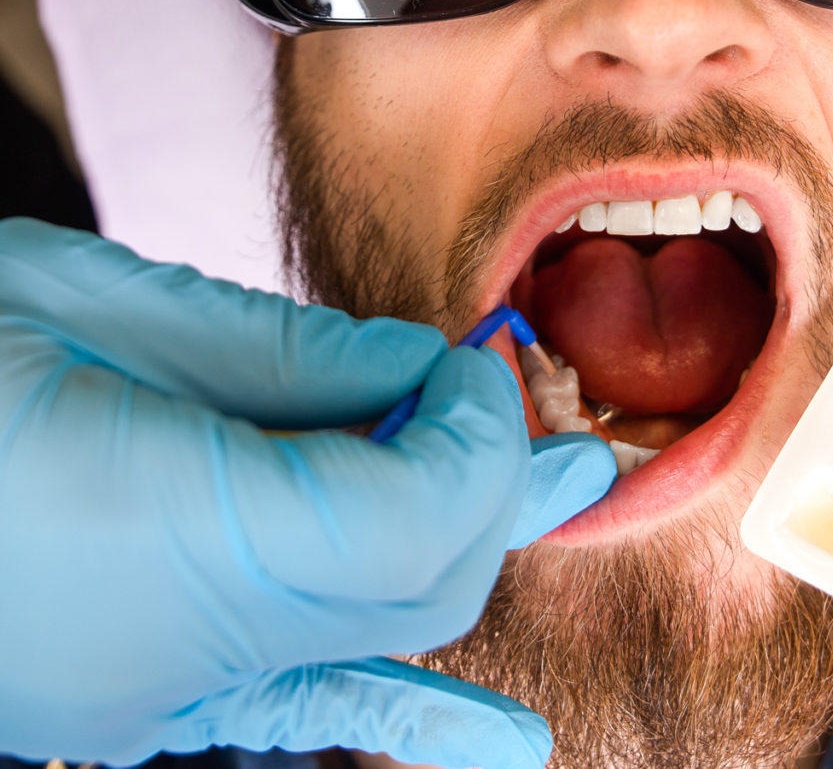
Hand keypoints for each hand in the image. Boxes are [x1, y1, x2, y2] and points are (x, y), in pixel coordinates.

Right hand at [0, 218, 614, 767]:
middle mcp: (171, 649)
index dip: (476, 433)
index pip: (413, 515)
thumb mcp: (84, 307)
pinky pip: (301, 711)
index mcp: (162, 535)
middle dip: (491, 488)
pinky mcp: (126, 706)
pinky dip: (402, 706)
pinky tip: (492, 741)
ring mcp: (148, 697)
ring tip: (547, 491)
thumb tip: (415, 370)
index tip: (480, 358)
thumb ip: (279, 355)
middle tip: (517, 402)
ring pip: (378, 643)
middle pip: (418, 587)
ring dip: (465, 555)